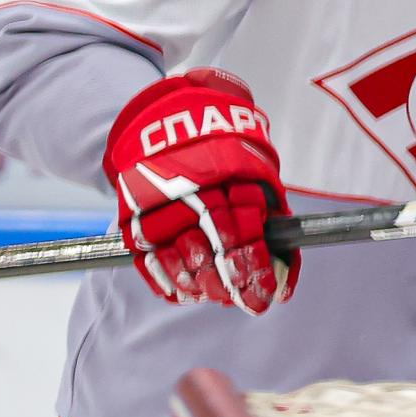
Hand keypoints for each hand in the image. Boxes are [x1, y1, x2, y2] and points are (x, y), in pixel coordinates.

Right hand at [104, 69, 297, 313]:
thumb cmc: (220, 146)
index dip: (255, 269)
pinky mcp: (132, 213)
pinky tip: (182, 291)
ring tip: (211, 294)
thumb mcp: (251, 165)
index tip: (266, 294)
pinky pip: (146, 257)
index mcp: (226, 175)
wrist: (166, 117)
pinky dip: (164, 280)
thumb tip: (283, 266)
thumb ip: (266, 209)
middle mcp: (189, 190)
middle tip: (241, 300)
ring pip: (177, 259)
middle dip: (229, 284)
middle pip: (210, 252)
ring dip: (198, 285)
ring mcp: (156, 202)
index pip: (242, 234)